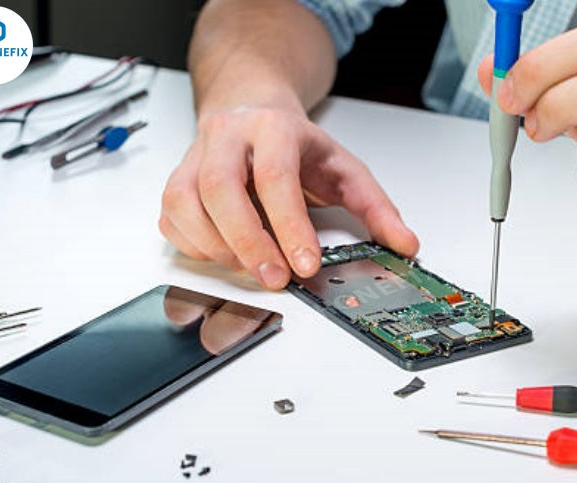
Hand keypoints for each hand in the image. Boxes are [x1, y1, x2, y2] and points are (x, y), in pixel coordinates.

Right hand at [160, 105, 418, 288]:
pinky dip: (194, 245)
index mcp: (274, 128)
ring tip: (251, 271)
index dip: (289, 227)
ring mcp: (195, 156)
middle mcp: (228, 137)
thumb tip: (405, 244)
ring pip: (185, 202)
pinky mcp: (177, 179)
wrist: (251, 109)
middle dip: (247, 243)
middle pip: (221, 188)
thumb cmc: (296, 145)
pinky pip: (171, 217)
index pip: (276, 178)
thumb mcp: (345, 168)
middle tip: (274, 279)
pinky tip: (224, 256)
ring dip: (217, 248)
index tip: (305, 265)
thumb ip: (377, 208)